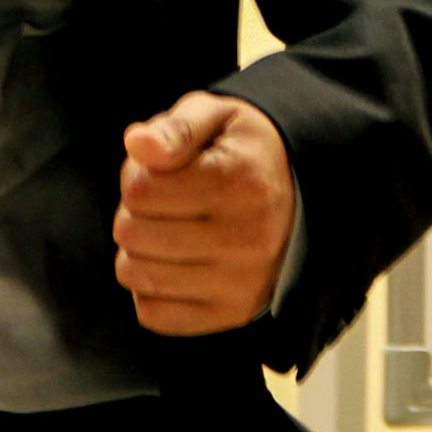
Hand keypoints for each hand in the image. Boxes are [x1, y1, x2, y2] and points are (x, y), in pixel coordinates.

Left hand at [114, 92, 296, 335]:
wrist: (299, 197)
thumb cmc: (244, 154)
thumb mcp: (217, 117)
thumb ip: (176, 127)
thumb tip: (137, 144)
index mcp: (239, 181)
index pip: (140, 191)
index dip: (137, 174)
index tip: (162, 171)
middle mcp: (245, 238)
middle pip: (133, 234)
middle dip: (135, 212)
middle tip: (164, 202)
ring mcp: (241, 283)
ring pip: (136, 276)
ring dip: (139, 251)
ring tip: (168, 230)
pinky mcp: (232, 314)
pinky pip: (153, 314)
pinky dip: (151, 290)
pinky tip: (174, 264)